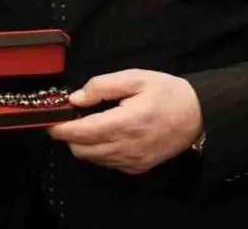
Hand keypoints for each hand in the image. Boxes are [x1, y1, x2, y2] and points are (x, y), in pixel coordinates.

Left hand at [47, 70, 202, 174]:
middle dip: (69, 134)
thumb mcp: (135, 78)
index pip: (80, 133)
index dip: (59, 127)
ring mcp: (132, 162)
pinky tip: (106, 133)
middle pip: (80, 149)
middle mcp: (126, 148)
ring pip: (91, 158)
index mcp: (125, 123)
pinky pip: (106, 163)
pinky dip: (98, 151)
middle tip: (73, 115)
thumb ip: (101, 86)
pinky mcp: (137, 169)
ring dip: (83, 143)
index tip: (49, 118)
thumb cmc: (166, 92)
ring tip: (90, 122)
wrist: (198, 116)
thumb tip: (74, 98)